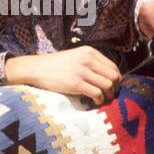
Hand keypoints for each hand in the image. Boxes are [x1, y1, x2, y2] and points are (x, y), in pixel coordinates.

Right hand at [5, 47, 121, 105]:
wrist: (37, 68)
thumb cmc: (56, 65)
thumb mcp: (76, 57)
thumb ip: (90, 63)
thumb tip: (106, 77)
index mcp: (89, 52)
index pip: (113, 66)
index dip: (116, 79)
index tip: (112, 87)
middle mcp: (88, 59)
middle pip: (113, 76)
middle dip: (115, 88)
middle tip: (110, 95)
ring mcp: (82, 71)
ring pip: (107, 84)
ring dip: (108, 95)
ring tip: (103, 99)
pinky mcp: (75, 83)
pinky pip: (97, 93)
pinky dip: (99, 100)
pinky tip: (95, 102)